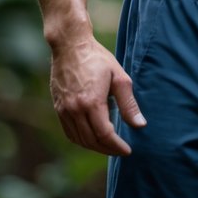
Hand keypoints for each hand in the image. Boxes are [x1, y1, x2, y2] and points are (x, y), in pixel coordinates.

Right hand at [49, 37, 144, 155]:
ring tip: (109, 146)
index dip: (117, 146)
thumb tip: (140, 125)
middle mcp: (74, 109)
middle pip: (91, 140)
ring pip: (79, 139)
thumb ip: (129, 104)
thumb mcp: (119, 78)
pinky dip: (81, 139)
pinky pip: (69, 132)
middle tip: (121, 151)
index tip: (128, 150)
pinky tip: (92, 138)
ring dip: (94, 146)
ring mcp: (64, 110)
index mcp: (91, 102)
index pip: (104, 134)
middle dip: (107, 149)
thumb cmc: (98, 59)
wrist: (70, 46)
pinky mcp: (58, 108)